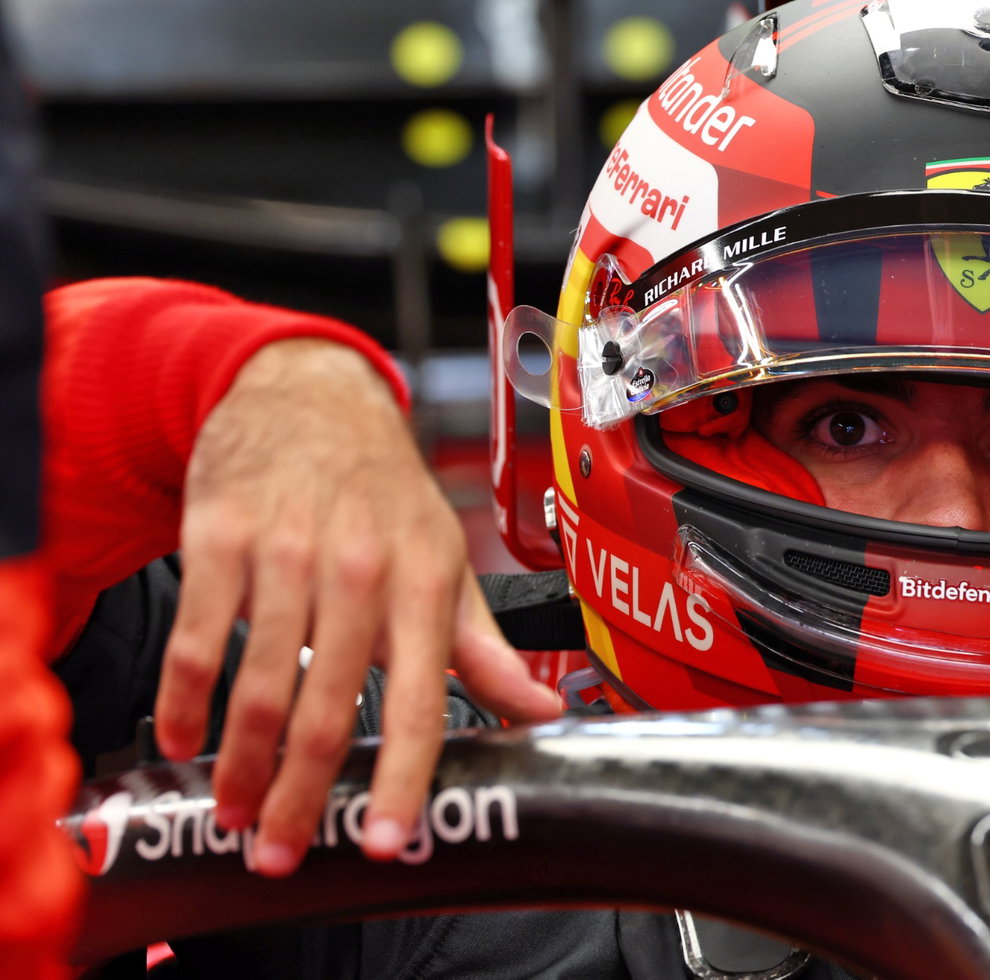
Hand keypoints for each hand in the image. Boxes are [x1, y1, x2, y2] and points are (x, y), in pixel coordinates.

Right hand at [152, 339, 561, 875]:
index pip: (423, 701)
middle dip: (299, 794)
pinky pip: (196, 638)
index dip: (403, 778)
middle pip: (326, 708)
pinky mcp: (221, 537)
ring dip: (239, 764)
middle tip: (278, 850)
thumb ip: (486, 649)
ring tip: (233, 809)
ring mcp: (287, 552)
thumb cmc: (384, 493)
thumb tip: (545, 712)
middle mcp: (359, 569)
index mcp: (424, 584)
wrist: (310, 398)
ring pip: (257, 684)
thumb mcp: (446, 562)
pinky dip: (185, 701)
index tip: (387, 839)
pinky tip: (186, 739)